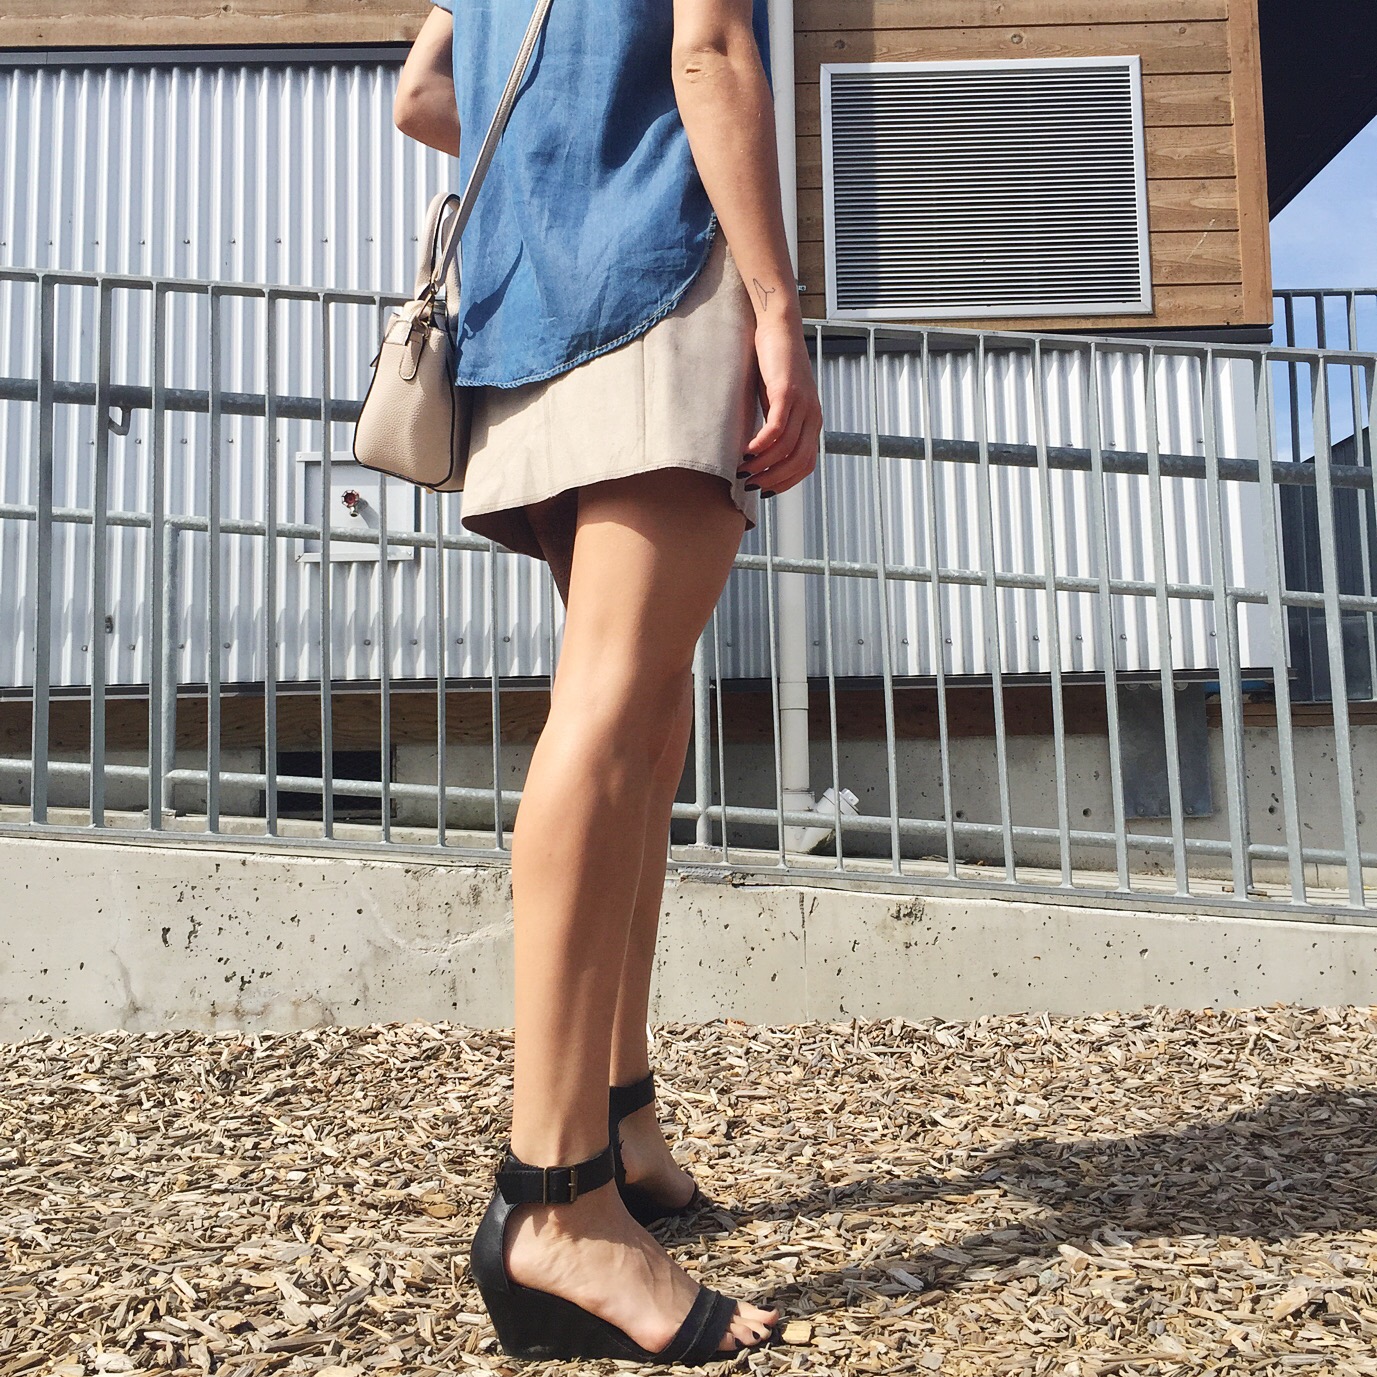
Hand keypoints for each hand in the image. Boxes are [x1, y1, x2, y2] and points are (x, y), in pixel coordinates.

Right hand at [739, 318, 821, 497]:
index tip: (765, 491)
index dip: (786, 483)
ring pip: (786, 449)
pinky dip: (761, 445)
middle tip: (750, 485)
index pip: (806, 465)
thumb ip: (777, 425)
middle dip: (773, 479)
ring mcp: (802, 404)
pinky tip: (746, 451)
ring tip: (743, 470)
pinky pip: (777, 428)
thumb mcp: (778, 402)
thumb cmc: (774, 364)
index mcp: (813, 421)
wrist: (778, 327)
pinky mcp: (787, 392)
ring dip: (763, 465)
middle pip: (798, 462)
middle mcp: (813, 415)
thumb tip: (761, 453)